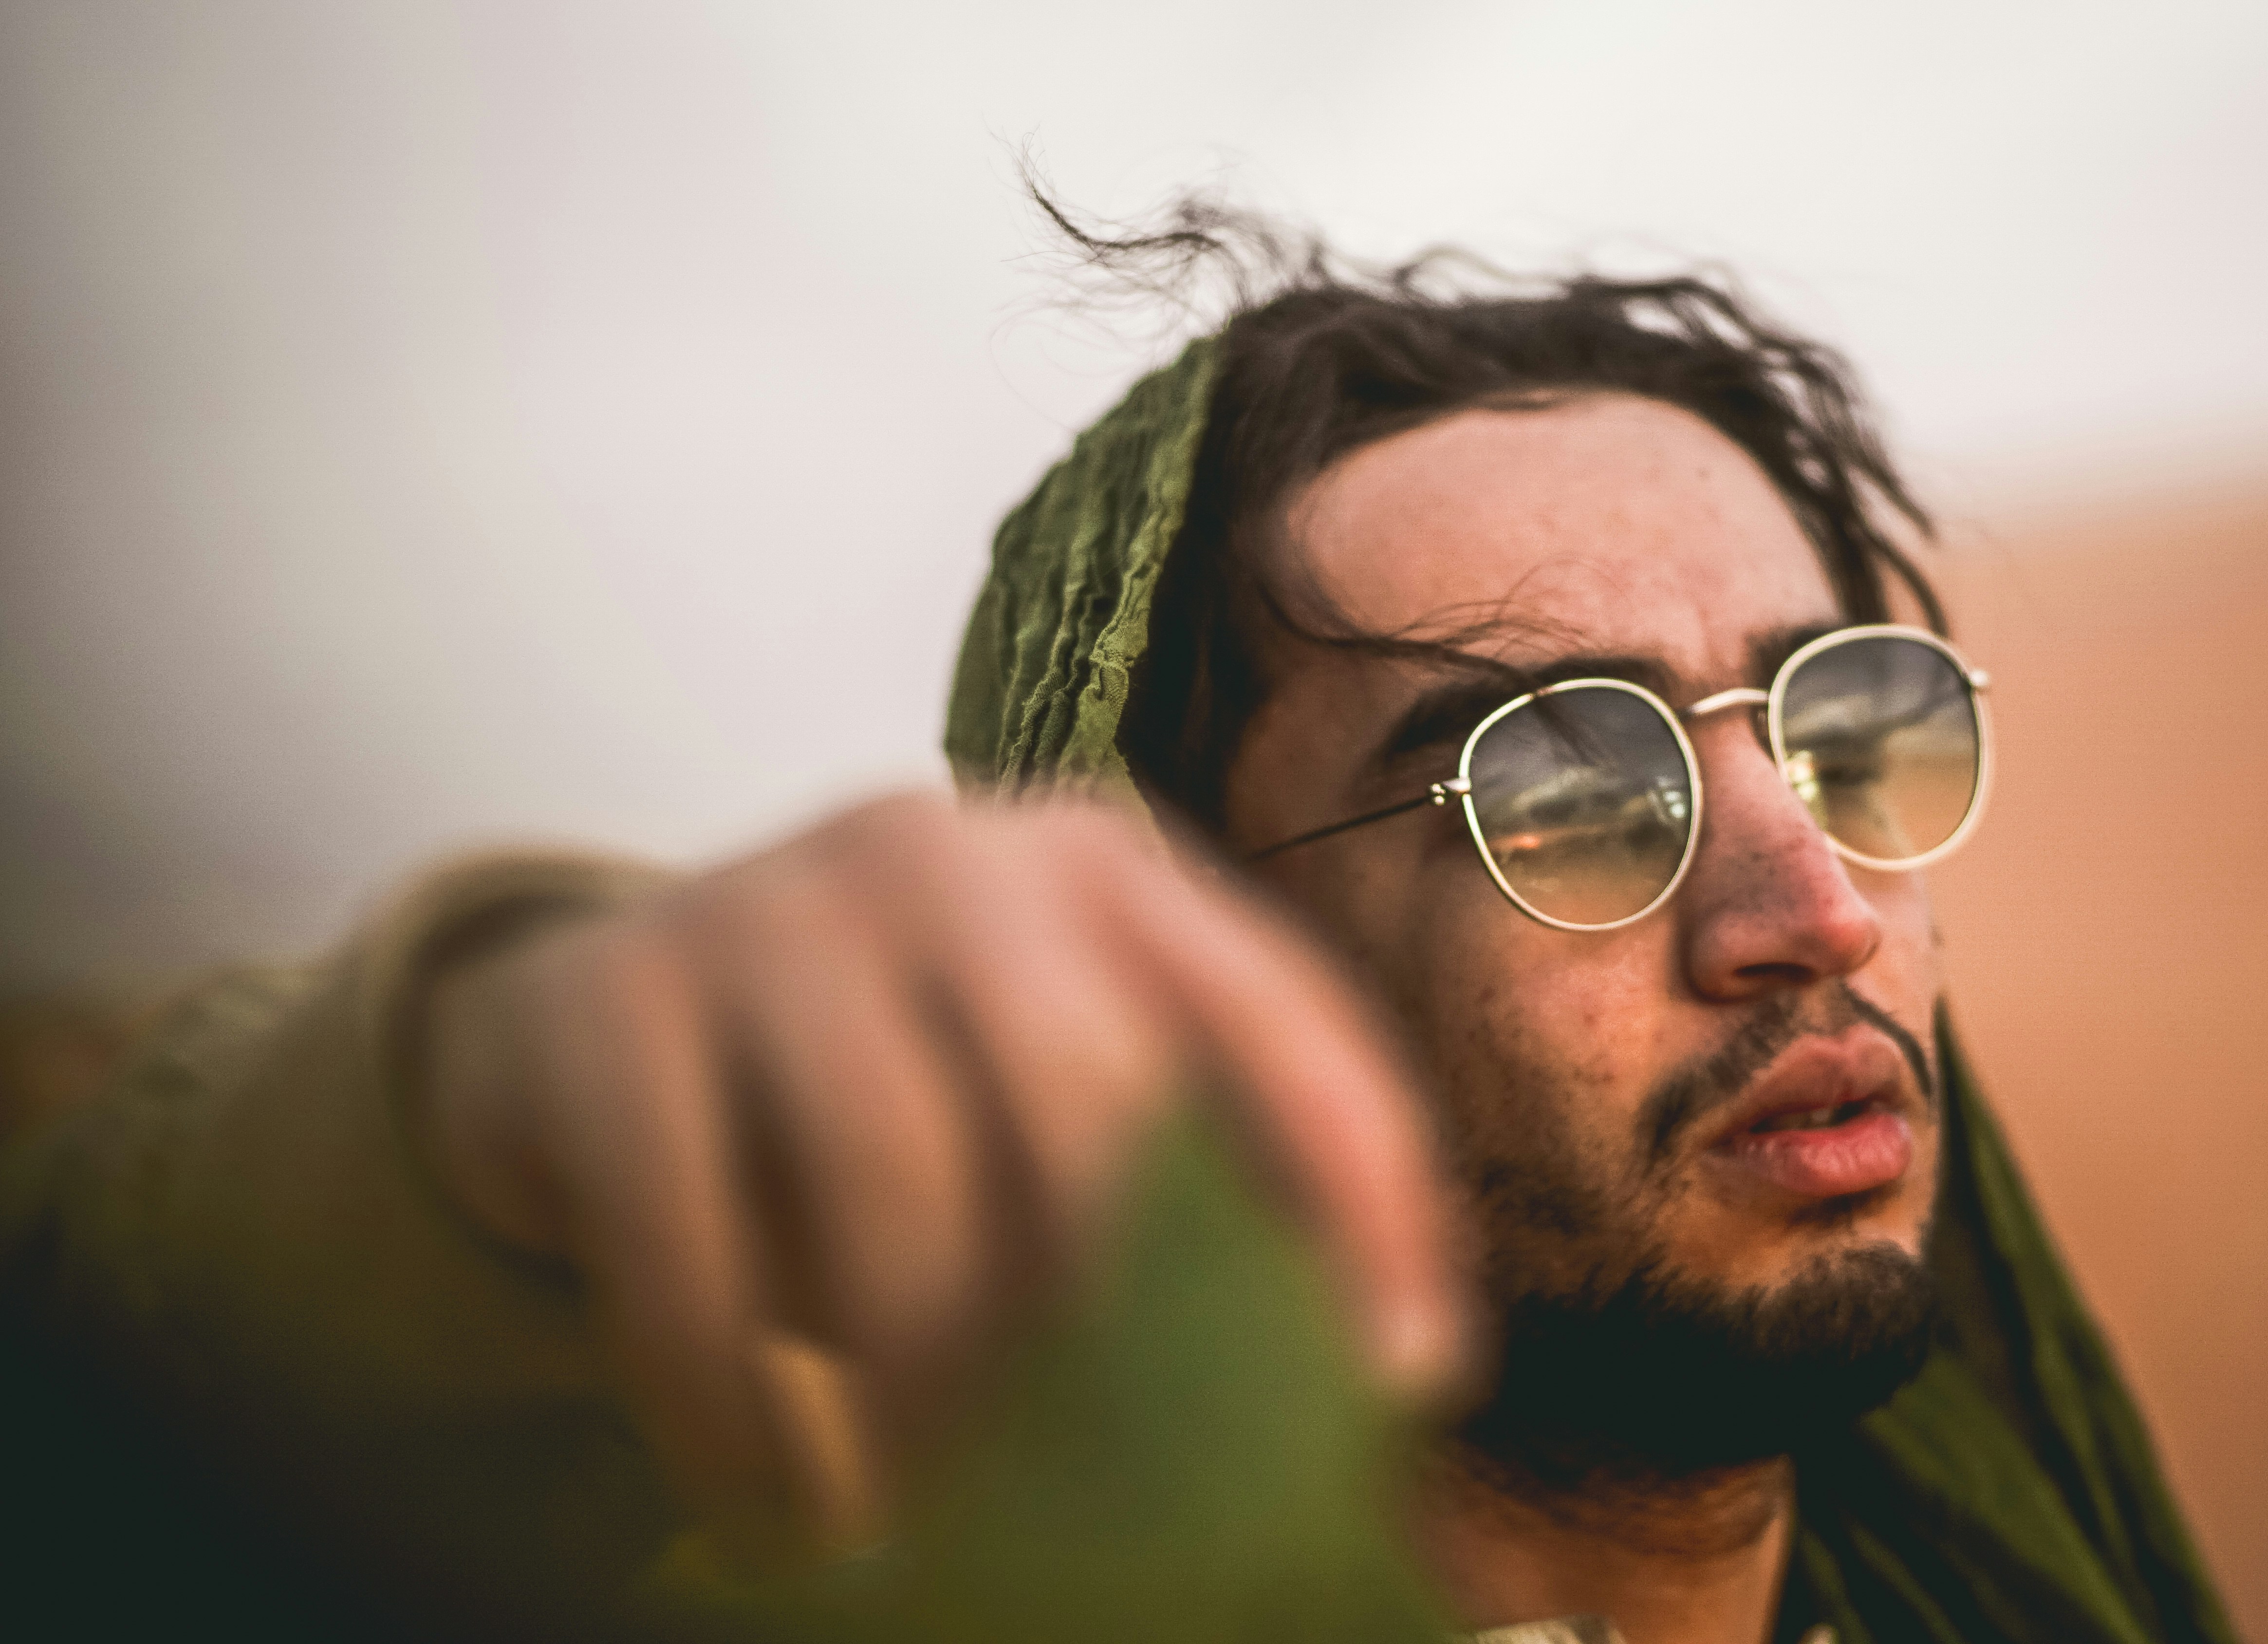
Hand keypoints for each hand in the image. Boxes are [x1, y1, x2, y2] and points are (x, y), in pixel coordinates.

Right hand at [417, 791, 1463, 1554]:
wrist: (592, 1018)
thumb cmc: (882, 1087)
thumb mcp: (1039, 1089)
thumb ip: (1189, 1170)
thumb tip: (1371, 1373)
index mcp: (1100, 865)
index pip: (1288, 1027)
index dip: (1369, 1204)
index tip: (1405, 1377)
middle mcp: (949, 851)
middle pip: (1089, 1097)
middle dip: (1100, 1310)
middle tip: (1086, 1470)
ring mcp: (766, 905)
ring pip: (899, 1179)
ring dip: (920, 1381)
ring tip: (921, 1502)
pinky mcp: (608, 1003)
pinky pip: (690, 1246)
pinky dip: (730, 1410)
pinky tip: (763, 1504)